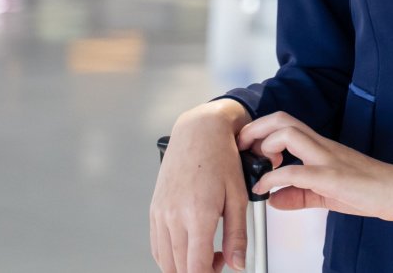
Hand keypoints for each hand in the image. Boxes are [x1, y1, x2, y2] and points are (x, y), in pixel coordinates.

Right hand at [150, 99, 253, 272]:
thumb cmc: (221, 158)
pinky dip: (170, 255)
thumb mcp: (238, 197)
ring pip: (165, 260)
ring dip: (184, 266)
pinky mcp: (154, 210)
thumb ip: (237, 234)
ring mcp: (160, 214)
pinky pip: (157, 246)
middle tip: (220, 259)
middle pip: (179, 268)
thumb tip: (238, 264)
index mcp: (197, 214)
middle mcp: (173, 216)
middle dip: (200, 271)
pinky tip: (189, 246)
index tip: (221, 269)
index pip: (196, 267)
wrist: (198, 132)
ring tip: (207, 251)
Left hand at [238, 112, 392, 221]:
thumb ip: (298, 195)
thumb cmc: (370, 190)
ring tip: (255, 165)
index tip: (246, 148)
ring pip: (287, 133)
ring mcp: (327, 159)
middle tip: (241, 147)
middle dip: (254, 128)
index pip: (286, 123)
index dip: (260, 130)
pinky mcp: (332, 177)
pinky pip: (295, 171)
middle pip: (283, 119)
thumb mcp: (326, 194)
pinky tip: (265, 190)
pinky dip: (272, 179)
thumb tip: (273, 199)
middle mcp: (322, 146)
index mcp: (321, 147)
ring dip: (263, 146)